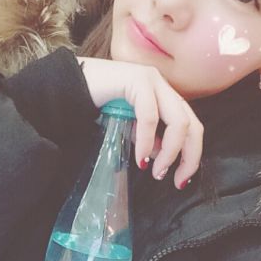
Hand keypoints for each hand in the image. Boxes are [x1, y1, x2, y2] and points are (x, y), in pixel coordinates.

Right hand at [77, 57, 202, 188]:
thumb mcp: (127, 126)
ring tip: (156, 171)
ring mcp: (152, 80)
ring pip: (178, 121)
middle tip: (178, 181)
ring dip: (170, 152)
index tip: (181, 179)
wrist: (68, 85)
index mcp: (163, 95)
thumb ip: (147, 138)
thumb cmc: (96, 104)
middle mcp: (162, 86)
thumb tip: (162, 155)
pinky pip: (150, 116)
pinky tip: (140, 158)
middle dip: (190, 157)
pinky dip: (148, 141)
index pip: (191, 126)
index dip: (192, 154)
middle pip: (193, 125)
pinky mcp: (138, 80)